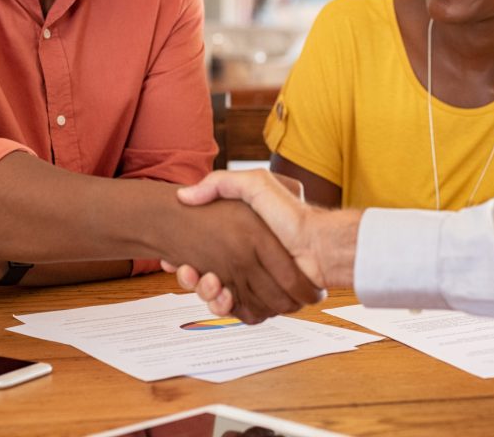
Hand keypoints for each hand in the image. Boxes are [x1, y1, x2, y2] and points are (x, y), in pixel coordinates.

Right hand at [163, 197, 320, 323]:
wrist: (317, 245)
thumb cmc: (290, 214)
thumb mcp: (254, 183)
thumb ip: (221, 183)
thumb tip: (185, 196)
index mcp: (240, 238)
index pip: (202, 251)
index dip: (186, 258)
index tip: (175, 258)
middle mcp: (244, 260)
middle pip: (205, 276)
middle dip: (192, 278)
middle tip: (187, 271)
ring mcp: (251, 281)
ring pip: (215, 295)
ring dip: (205, 292)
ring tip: (207, 281)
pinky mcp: (260, 300)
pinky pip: (235, 310)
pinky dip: (223, 306)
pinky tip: (221, 295)